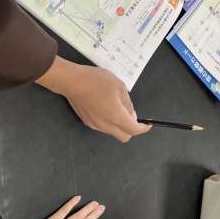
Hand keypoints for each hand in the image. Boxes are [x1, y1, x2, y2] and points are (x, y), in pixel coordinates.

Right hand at [36, 56, 150, 141]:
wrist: (72, 81)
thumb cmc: (97, 81)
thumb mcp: (119, 87)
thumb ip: (128, 103)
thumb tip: (132, 115)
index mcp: (116, 117)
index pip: (133, 130)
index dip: (143, 129)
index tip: (147, 125)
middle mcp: (105, 125)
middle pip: (124, 137)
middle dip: (131, 130)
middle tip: (132, 116)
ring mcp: (95, 125)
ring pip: (113, 132)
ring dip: (119, 126)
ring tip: (117, 108)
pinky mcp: (87, 122)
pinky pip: (103, 127)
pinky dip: (109, 122)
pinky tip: (106, 108)